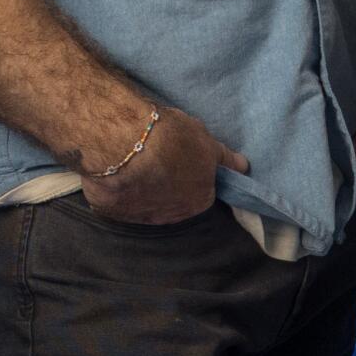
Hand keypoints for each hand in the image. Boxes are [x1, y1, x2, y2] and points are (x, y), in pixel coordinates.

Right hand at [80, 103, 247, 224]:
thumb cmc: (172, 139)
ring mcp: (139, 216)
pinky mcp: (111, 211)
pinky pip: (116, 201)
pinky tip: (114, 170)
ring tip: (133, 162)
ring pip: (143, 203)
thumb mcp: (206, 142)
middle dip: (167, 183)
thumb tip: (244, 167)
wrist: (125, 142)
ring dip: (142, 188)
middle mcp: (171, 216)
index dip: (191, 173)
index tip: (181, 158)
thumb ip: (224, 158)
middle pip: (173, 201)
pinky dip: (116, 189)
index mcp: (199, 201)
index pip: (201, 192)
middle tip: (157, 158)